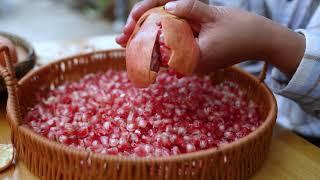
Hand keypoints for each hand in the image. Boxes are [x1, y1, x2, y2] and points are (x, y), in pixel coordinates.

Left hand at [117, 0, 305, 74]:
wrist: (263, 41)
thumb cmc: (242, 29)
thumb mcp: (214, 15)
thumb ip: (189, 9)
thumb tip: (167, 4)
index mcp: (194, 58)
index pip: (160, 52)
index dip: (141, 42)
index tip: (125, 36)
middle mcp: (192, 65)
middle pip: (159, 54)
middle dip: (140, 44)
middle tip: (120, 37)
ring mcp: (195, 62)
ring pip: (166, 52)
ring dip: (150, 43)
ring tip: (130, 36)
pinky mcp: (198, 57)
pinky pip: (176, 50)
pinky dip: (165, 42)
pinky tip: (154, 35)